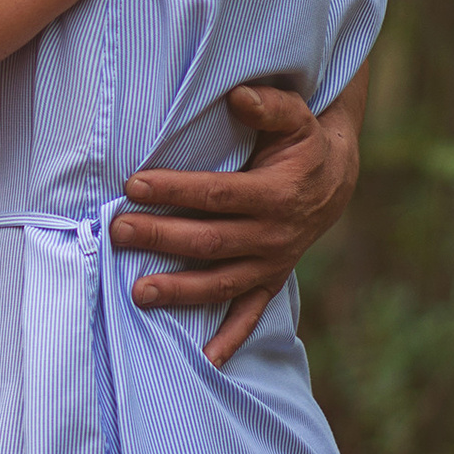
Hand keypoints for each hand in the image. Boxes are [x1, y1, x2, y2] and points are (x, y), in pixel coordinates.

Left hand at [110, 71, 365, 365]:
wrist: (335, 181)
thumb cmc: (302, 144)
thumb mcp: (296, 117)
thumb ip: (269, 105)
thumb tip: (238, 96)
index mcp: (276, 194)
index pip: (216, 194)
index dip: (175, 191)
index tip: (134, 185)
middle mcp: (274, 235)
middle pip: (210, 241)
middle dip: (161, 238)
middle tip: (118, 231)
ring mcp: (272, 263)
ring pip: (221, 283)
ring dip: (181, 291)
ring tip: (138, 293)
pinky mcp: (271, 280)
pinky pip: (251, 314)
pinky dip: (231, 337)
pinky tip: (205, 357)